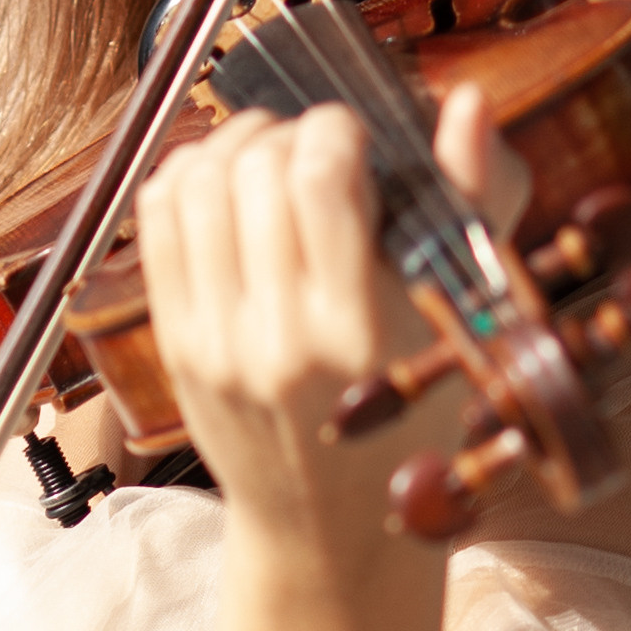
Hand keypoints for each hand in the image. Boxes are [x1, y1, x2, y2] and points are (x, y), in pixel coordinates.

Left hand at [134, 80, 524, 579]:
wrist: (325, 525)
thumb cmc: (407, 421)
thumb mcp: (457, 324)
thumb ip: (470, 205)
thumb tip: (466, 105)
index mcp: (359, 334)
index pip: (319, 180)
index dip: (336, 127)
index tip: (359, 136)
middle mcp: (276, 341)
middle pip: (255, 171)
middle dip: (289, 132)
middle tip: (316, 149)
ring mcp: (214, 343)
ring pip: (197, 183)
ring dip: (236, 145)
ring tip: (272, 157)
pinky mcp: (175, 342)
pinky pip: (159, 218)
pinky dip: (190, 176)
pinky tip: (228, 184)